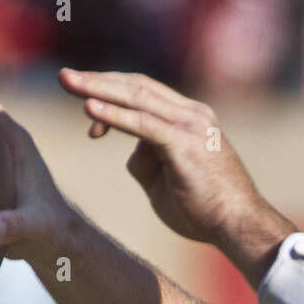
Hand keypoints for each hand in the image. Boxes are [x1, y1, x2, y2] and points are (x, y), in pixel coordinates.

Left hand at [58, 68, 293, 282]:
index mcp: (191, 118)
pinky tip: (90, 109)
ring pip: (137, 98)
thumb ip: (149, 160)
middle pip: (137, 86)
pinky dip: (115, 115)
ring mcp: (191, 126)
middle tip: (64, 77)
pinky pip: (143, 125)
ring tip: (68, 82)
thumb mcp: (167, 180)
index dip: (111, 92)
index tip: (84, 103)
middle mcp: (193, 115)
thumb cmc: (205, 211)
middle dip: (98, 80)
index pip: (145, 92)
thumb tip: (132, 154)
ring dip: (98, 88)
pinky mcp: (185, 144)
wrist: (239, 226)